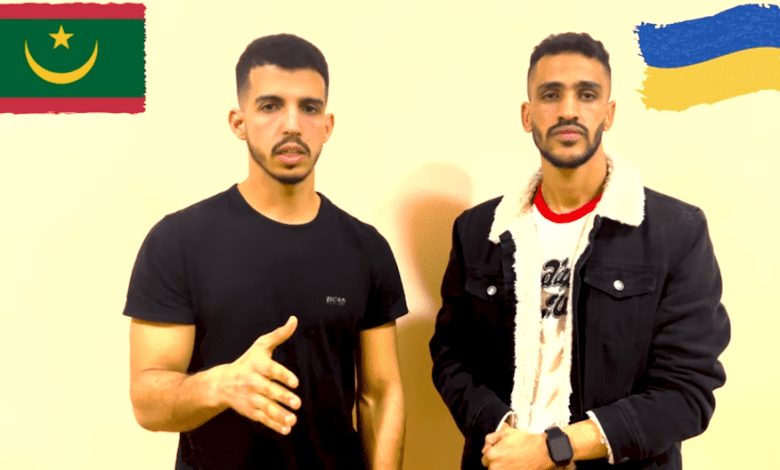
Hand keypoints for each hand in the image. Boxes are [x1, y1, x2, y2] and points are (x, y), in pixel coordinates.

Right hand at [217, 316, 300, 433]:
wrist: (221, 383)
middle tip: (297, 403)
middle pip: (268, 390)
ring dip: (279, 415)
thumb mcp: (260, 346)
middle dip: (282, 397)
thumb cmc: (247, 362)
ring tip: (293, 419)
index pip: (270, 370)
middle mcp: (252, 382)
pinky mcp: (249, 411)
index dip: (283, 375)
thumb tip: (294, 319)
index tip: (295, 382)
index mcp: (256, 365)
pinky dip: (274, 425)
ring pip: (265, 407)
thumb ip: (279, 335)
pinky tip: (286, 429)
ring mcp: (250, 398)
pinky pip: (262, 419)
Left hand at [481, 427, 553, 469]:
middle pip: (491, 467)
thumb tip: (485, 448)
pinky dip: (510, 469)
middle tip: (508, 456)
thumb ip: (490, 438)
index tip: (500, 452)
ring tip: (513, 461)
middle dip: (497, 462)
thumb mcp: (506, 432)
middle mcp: (495, 467)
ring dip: (503, 467)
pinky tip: (517, 465)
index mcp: (491, 455)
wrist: (542, 451)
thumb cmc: (525, 441)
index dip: (492, 454)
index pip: (485, 458)